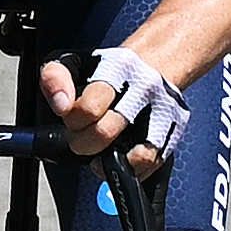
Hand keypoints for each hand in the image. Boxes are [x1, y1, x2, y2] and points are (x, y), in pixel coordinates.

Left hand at [41, 48, 183, 173]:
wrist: (155, 61)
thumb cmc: (111, 70)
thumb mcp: (75, 63)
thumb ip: (55, 79)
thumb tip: (61, 105)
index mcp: (117, 68)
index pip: (87, 108)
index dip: (73, 121)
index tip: (73, 120)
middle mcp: (145, 87)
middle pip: (106, 132)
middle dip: (84, 143)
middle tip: (82, 138)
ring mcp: (164, 109)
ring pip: (137, 154)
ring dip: (111, 162)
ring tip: (101, 156)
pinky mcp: (176, 127)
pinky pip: (153, 162)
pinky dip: (133, 169)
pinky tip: (122, 159)